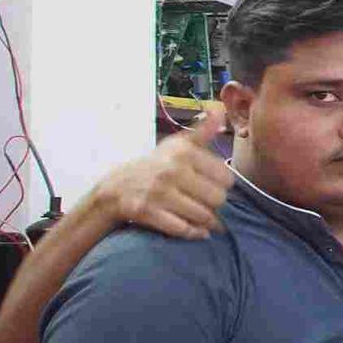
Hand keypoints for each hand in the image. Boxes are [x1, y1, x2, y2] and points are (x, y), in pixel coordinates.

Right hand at [108, 105, 235, 239]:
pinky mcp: (147, 211)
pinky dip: (194, 233)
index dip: (223, 186)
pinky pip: (183, 229)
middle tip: (208, 205)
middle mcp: (172, 170)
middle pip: (218, 199)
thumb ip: (203, 131)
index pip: (226, 178)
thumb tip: (219, 109)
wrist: (116, 187)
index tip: (213, 187)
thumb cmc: (156, 166)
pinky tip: (196, 230)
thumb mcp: (177, 145)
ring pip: (203, 215)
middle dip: (216, 205)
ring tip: (204, 218)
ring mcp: (158, 192)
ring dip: (207, 222)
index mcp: (184, 153)